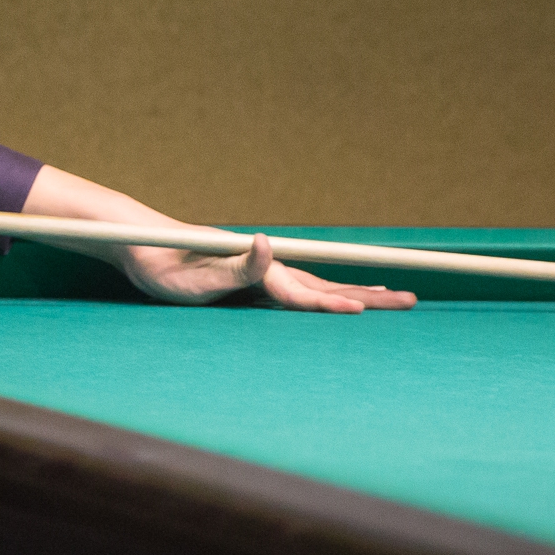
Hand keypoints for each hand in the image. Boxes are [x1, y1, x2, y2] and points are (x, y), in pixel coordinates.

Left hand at [123, 232, 415, 313]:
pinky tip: (340, 298)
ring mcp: (263, 273)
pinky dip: (328, 295)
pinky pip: (300, 291)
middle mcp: (268, 267)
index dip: (335, 303)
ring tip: (387, 295)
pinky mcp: (252, 281)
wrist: (144, 247)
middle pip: (327, 285)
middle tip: (410, 300)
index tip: (365, 312)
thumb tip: (268, 242)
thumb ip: (238, 263)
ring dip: (355, 292)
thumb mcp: (198, 274)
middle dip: (369, 295)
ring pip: (319, 286)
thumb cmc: (166, 266)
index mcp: (261, 269)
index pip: (305, 293)